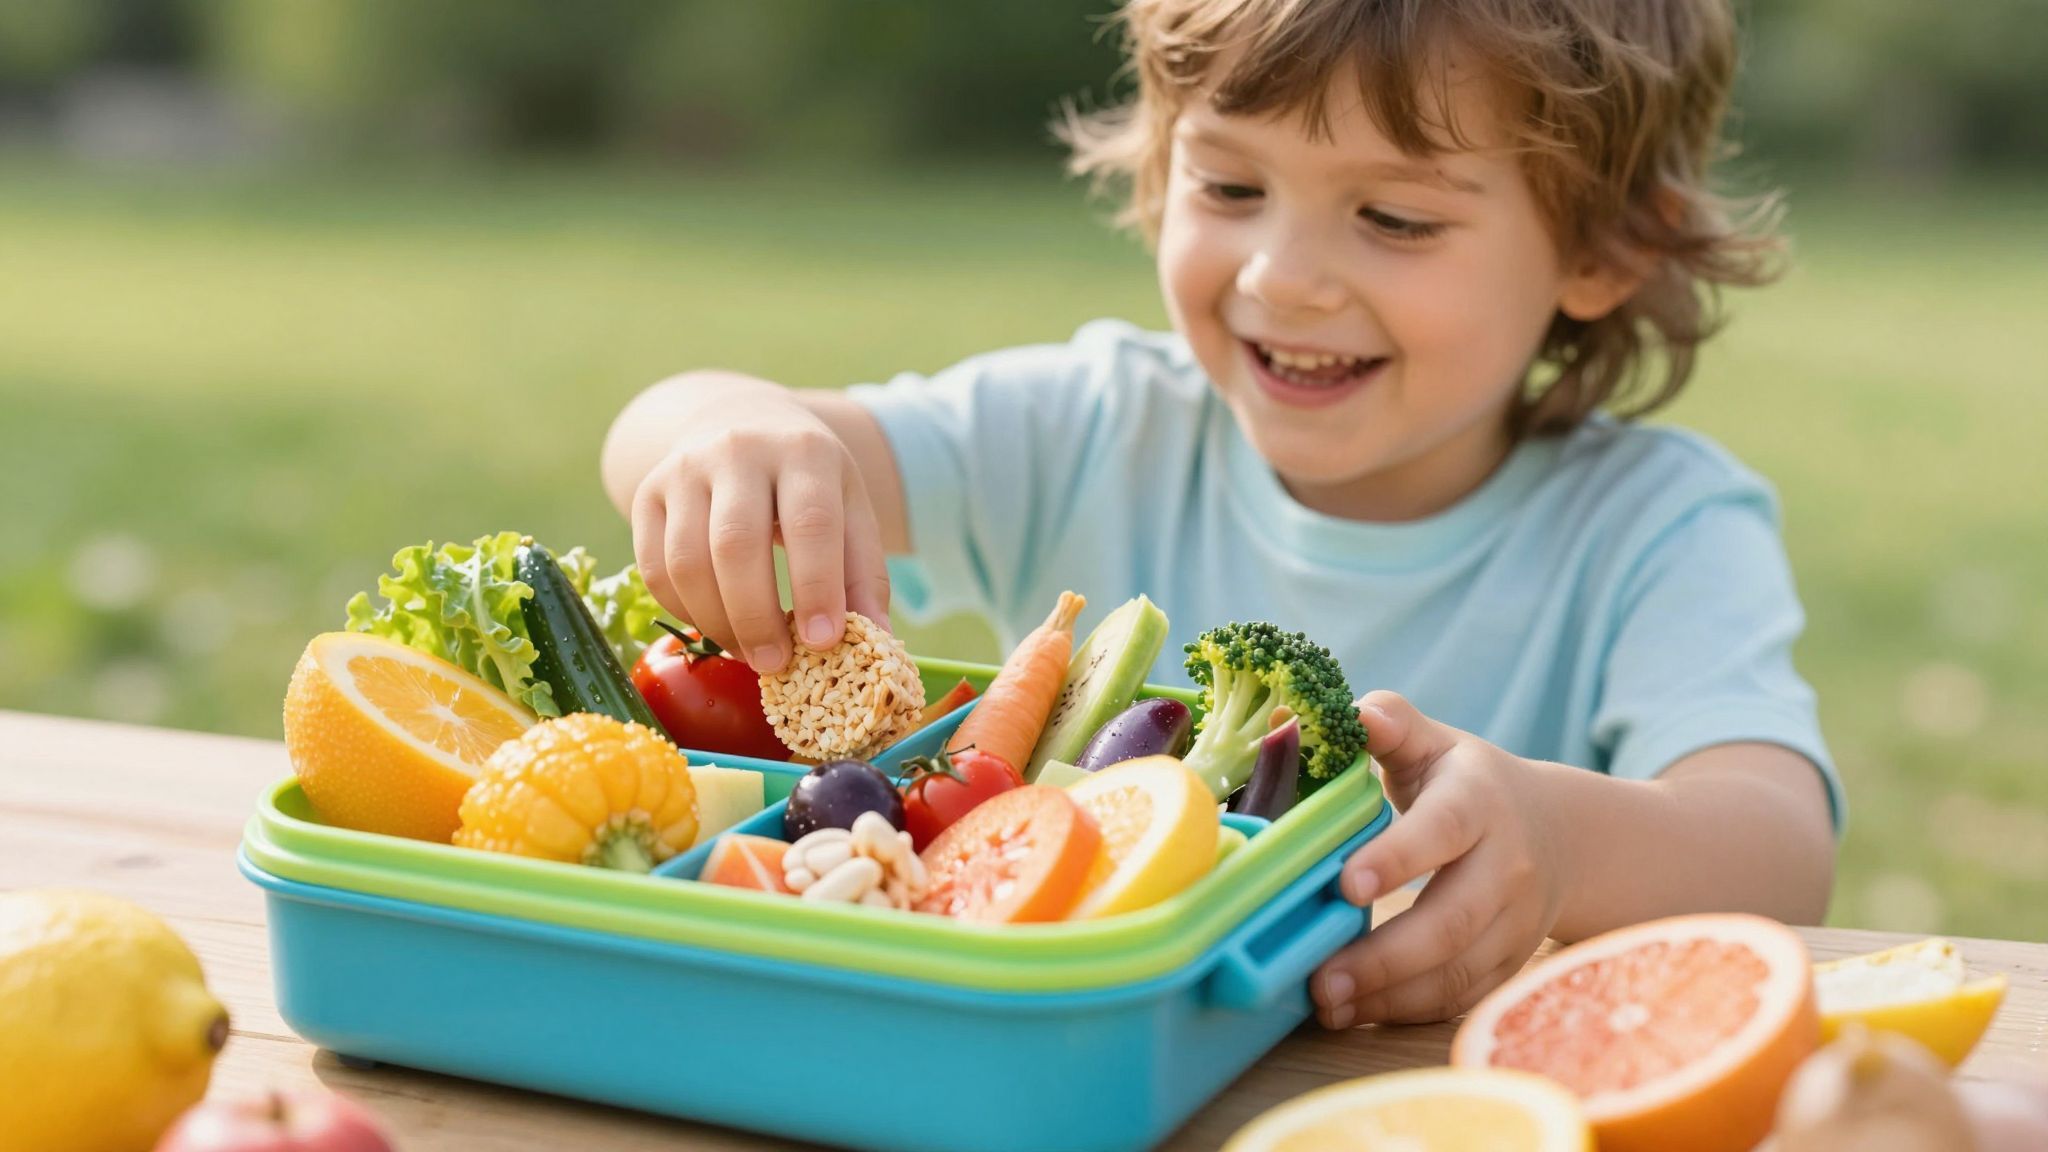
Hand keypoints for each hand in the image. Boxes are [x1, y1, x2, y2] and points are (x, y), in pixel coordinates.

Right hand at [630, 392, 890, 674]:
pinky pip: (655, 568)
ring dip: (716, 622)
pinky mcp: (646, 493)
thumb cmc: (806, 481)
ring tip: (747, 653)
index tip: (823, 641)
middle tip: (776, 664)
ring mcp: (684, 469)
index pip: (809, 522)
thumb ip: (863, 573)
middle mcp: (738, 451)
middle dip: (755, 616)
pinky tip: (714, 625)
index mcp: (804, 450)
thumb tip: (876, 640)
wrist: (740, 421)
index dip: (816, 586)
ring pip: (686, 561)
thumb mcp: (850, 508)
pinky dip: (683, 611)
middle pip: (736, 543)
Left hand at [1310, 691, 1572, 1027]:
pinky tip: (1355, 1012)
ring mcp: (1514, 922)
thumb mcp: (1436, 744)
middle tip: (1320, 977)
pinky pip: (1461, 997)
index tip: (1345, 884)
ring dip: (1389, 996)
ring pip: (1457, 971)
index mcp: (1478, 803)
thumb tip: (1352, 713)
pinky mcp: (1509, 963)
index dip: (1396, 859)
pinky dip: (1407, 1011)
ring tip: (1327, 1003)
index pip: (1441, 831)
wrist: (1559, 834)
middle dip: (1383, 956)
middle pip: (1450, 920)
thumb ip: (1391, 722)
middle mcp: (1507, 866)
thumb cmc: (1468, 783)